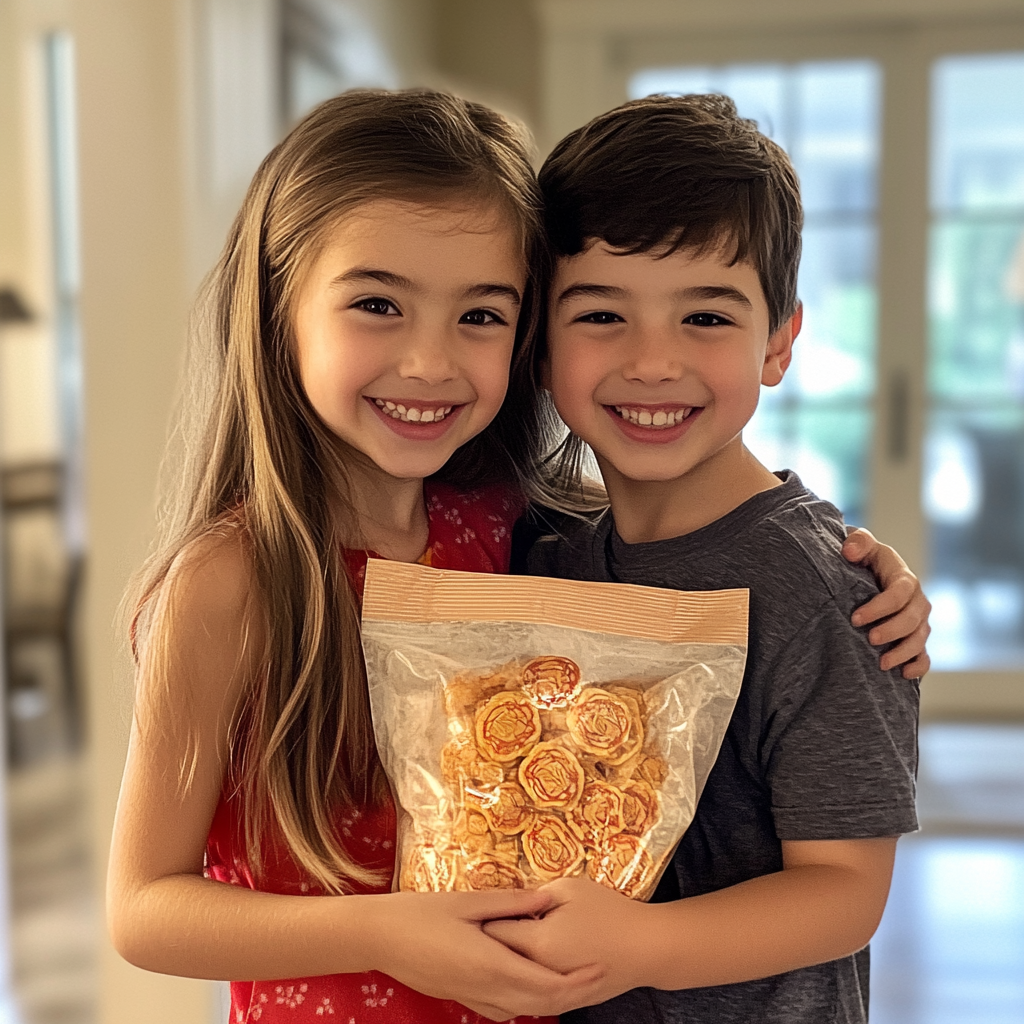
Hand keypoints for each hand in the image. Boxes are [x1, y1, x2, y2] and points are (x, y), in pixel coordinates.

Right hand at [364, 887, 605, 1019]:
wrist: (380, 938)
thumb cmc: (421, 913)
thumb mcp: (468, 901)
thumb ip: (510, 904)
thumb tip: (546, 899)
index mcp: (490, 963)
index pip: (546, 984)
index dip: (577, 980)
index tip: (600, 966)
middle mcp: (485, 989)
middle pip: (540, 1002)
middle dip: (572, 993)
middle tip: (596, 975)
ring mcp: (471, 997)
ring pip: (522, 1008)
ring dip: (550, 998)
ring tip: (572, 977)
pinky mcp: (461, 997)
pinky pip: (502, 1007)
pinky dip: (525, 999)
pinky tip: (530, 980)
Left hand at [483, 877, 650, 1010]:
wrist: (646, 947)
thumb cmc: (610, 912)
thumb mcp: (570, 888)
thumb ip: (535, 894)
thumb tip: (515, 901)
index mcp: (538, 942)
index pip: (494, 930)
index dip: (487, 914)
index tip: (485, 905)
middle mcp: (540, 971)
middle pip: (499, 958)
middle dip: (493, 939)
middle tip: (493, 921)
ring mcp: (553, 989)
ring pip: (515, 980)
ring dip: (508, 962)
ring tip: (509, 941)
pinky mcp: (566, 1000)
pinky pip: (534, 994)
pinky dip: (527, 980)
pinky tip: (528, 964)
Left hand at [842, 528, 930, 678]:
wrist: (868, 572)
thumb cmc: (863, 558)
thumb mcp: (861, 544)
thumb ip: (858, 541)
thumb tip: (850, 551)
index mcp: (904, 578)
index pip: (899, 593)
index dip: (880, 607)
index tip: (855, 617)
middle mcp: (916, 601)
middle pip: (913, 619)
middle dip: (893, 631)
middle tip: (870, 639)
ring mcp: (918, 621)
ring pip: (920, 639)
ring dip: (903, 653)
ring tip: (882, 664)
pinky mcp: (915, 637)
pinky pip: (924, 655)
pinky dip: (918, 666)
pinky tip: (904, 675)